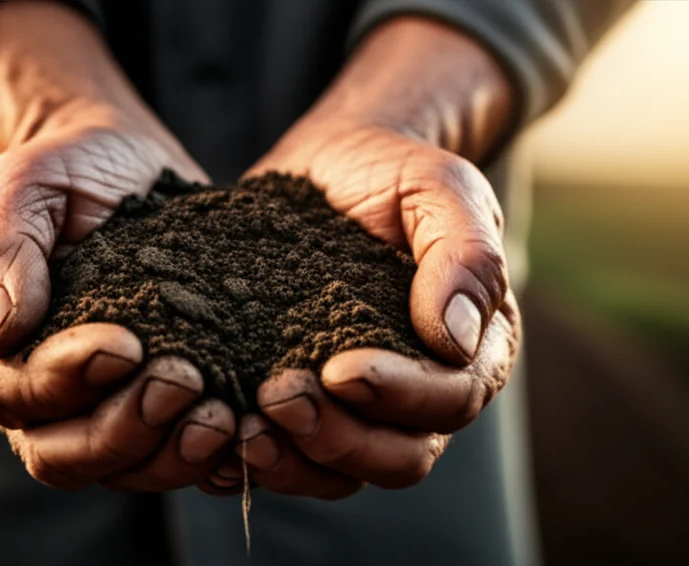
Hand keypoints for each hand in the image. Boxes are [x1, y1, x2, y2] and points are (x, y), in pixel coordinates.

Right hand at [0, 3, 235, 490]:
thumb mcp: (23, 187)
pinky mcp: (159, 407)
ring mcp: (102, 407)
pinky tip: (249, 431)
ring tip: (225, 417)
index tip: (124, 345)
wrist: (125, 164)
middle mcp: (37, 394)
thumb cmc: (66, 172)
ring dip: (173, 453)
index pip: (10, 393)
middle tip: (183, 383)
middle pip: (65, 454)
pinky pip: (175, 455)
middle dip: (126, 430)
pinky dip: (210, 457)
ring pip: (124, 467)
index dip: (63, 381)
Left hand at [227, 17, 521, 497]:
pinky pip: (289, 460)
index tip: (341, 369)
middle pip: (397, 457)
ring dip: (293, 463)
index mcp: (471, 349)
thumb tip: (456, 340)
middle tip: (279, 398)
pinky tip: (217, 438)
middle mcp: (421, 393)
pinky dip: (256, 462)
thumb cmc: (393, 173)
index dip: (399, 395)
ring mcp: (360, 407)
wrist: (332, 164)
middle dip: (339, 438)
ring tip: (242, 429)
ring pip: (341, 473)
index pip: (450, 399)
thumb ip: (465, 256)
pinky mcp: (305, 405)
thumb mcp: (440, 189)